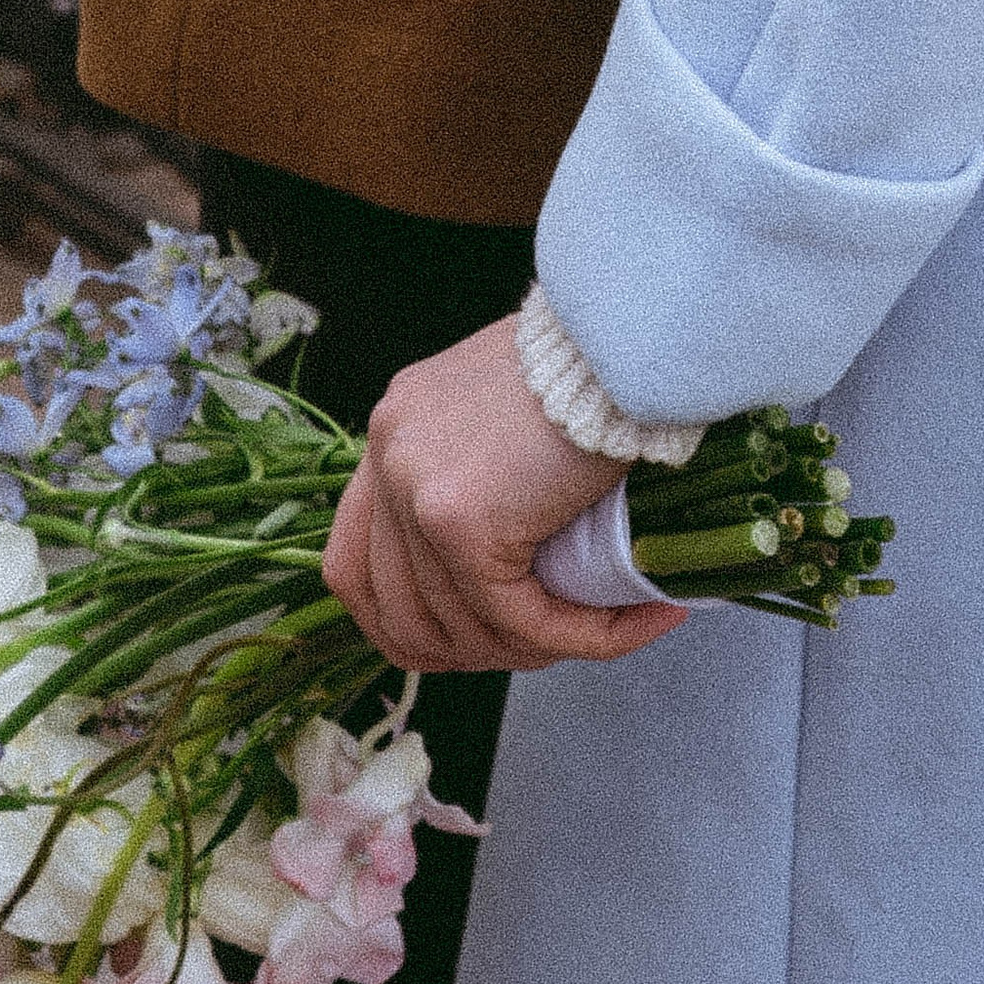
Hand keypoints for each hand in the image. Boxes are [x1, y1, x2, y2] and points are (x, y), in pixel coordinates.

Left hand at [321, 319, 687, 673]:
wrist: (630, 334)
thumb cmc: (595, 359)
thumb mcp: (510, 409)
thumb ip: (485, 468)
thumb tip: (507, 555)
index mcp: (395, 427)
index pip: (353, 562)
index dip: (402, 621)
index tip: (467, 639)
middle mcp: (388, 453)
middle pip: (395, 608)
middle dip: (472, 649)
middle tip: (546, 645)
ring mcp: (414, 488)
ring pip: (459, 624)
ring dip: (530, 649)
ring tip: (601, 630)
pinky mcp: (462, 522)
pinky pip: (515, 618)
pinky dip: (574, 638)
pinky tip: (623, 627)